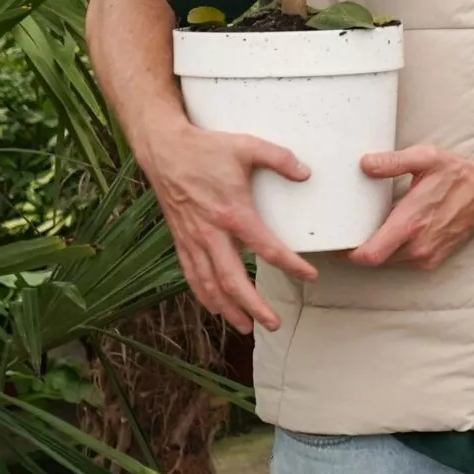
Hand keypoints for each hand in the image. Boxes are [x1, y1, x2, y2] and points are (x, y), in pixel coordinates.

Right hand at [133, 120, 316, 335]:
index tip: (309, 276)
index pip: (267, 248)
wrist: (163, 149)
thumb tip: (306, 172)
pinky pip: (191, 274)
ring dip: (228, 308)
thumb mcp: (246, 146)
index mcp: (233, 212)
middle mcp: (211, 233)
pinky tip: (215, 308)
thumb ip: (279, 158)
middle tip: (273, 323)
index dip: (291, 265)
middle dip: (253, 306)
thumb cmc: (205, 148)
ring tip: (245, 327)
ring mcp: (193, 239)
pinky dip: (204, 295)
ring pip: (210, 284)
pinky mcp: (180, 239)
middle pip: (233, 280)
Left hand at [348, 145, 473, 270]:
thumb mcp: (426, 158)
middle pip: (374, 260)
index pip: (370, 254)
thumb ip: (393, 162)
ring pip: (388, 263)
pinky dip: (392, 253)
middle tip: (346, 233)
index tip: (337, 242)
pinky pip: (403, 262)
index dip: (348, 254)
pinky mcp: (434, 259)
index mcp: (411, 223)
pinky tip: (390, 234)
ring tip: (367, 231)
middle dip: (358, 250)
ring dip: (376, 251)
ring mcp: (427, 256)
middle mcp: (418, 245)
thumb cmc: (457, 175)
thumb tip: (364, 164)